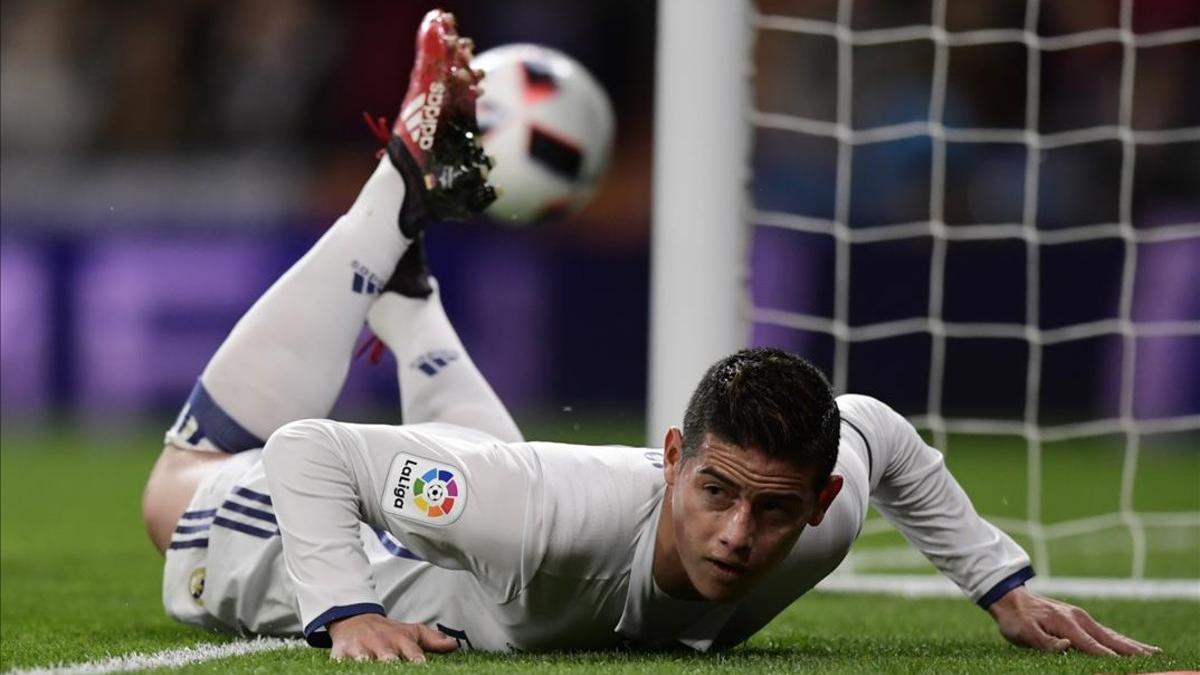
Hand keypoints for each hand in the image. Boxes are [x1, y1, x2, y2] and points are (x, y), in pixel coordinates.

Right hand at [328, 613, 457, 661]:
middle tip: (396, 667)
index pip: (412, 653)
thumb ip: (432, 639)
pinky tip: (353, 669)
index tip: (421, 665)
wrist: (355, 619)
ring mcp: (360, 649)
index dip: (417, 660)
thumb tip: (454, 644)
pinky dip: (347, 666)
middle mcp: (380, 644)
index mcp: (399, 640)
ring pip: (364, 662)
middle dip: (392, 664)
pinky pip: (342, 664)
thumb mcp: (410, 631)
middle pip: (388, 658)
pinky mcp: (340, 653)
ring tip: (376, 669)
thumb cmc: (386, 631)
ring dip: (369, 666)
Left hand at [987, 586, 1158, 655]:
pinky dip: (1120, 639)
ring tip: (1153, 652)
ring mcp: (1081, 618)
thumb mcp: (1023, 632)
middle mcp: (1078, 619)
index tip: (1130, 668)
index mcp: (1066, 624)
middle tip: (1156, 658)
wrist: (1009, 597)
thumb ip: (1045, 641)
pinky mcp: (1079, 619)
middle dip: (1132, 650)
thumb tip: (1066, 645)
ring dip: (1132, 644)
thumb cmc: (1015, 619)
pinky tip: (1130, 645)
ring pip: (1111, 635)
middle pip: (1110, 639)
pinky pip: (1104, 632)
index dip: (1110, 658)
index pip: (1093, 646)